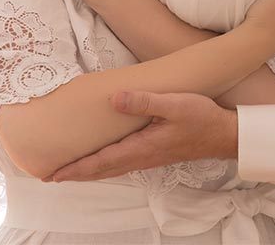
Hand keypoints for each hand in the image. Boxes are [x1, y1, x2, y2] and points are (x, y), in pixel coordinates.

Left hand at [46, 91, 236, 181]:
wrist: (223, 135)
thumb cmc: (201, 118)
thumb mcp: (174, 104)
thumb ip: (144, 102)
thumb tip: (115, 98)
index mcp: (141, 147)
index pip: (101, 162)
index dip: (76, 168)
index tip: (53, 174)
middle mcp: (141, 157)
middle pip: (102, 170)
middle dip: (76, 173)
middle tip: (51, 175)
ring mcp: (149, 157)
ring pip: (112, 168)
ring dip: (90, 170)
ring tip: (72, 170)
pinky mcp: (156, 152)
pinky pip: (123, 163)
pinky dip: (106, 165)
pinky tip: (106, 159)